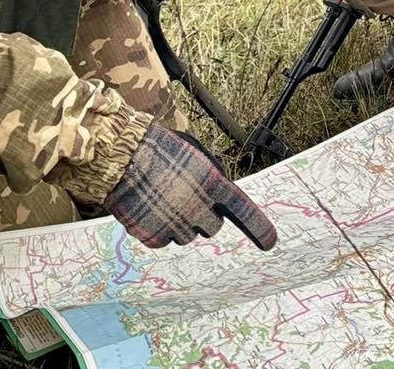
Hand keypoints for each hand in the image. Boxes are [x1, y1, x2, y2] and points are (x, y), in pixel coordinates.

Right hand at [103, 122, 277, 251]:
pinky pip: (166, 241)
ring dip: (182, 223)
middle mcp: (198, 208)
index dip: (259, 227)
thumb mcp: (197, 155)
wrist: (123, 158)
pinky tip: (151, 209)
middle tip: (188, 199)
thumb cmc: (163, 150)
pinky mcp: (154, 239)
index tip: (270, 242)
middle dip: (206, 216)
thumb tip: (220, 197)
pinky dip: (161, 229)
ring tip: (165, 199)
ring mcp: (175, 226)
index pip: (243, 210)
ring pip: (189, 236)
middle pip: (213, 227)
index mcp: (213, 184)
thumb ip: (213, 177)